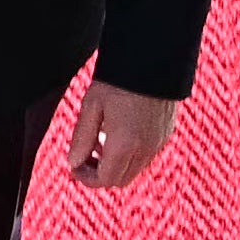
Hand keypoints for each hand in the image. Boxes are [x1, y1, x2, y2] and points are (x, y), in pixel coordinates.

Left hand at [62, 76, 179, 189]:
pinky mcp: (167, 133)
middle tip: (86, 154)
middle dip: (100, 173)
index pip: (105, 180)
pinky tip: (119, 132)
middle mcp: (145, 149)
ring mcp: (159, 142)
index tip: (74, 165)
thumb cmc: (119, 80)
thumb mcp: (91, 106)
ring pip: (134, 170)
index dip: (86, 178)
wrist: (156, 59)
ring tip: (100, 139)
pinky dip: (130, 154)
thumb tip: (72, 162)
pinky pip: (146, 156)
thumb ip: (81, 138)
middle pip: (120, 180)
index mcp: (124, 145)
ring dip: (115, 163)